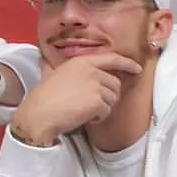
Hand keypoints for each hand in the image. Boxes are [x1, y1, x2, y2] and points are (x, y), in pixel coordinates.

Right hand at [10, 53, 141, 144]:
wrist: (39, 115)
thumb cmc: (42, 99)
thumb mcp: (50, 74)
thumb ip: (60, 68)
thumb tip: (46, 60)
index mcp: (81, 61)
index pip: (111, 58)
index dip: (127, 63)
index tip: (136, 68)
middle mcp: (91, 70)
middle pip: (115, 83)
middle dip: (108, 96)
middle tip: (92, 105)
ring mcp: (96, 85)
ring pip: (112, 99)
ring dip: (102, 108)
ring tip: (84, 111)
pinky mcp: (98, 101)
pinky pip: (107, 111)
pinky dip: (98, 118)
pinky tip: (84, 117)